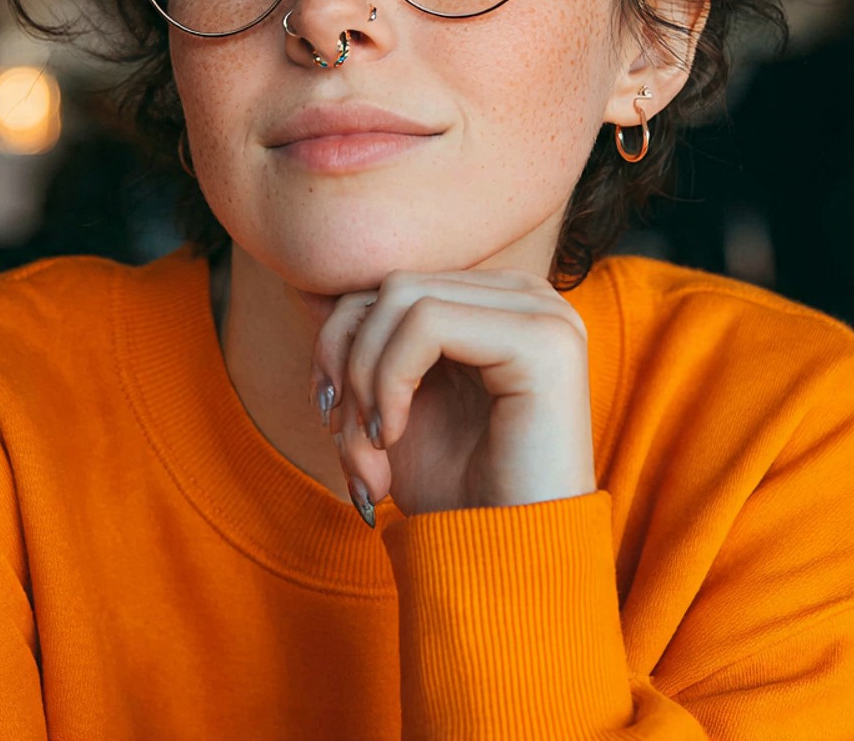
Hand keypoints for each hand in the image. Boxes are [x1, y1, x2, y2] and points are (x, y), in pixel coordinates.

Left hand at [307, 268, 596, 525]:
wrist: (508, 568)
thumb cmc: (456, 493)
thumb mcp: (392, 405)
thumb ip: (365, 345)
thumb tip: (309, 291)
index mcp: (499, 304)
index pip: (393, 285)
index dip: (340, 341)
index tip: (329, 415)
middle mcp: (528, 296)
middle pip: (392, 287)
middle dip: (347, 364)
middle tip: (350, 443)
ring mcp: (543, 313)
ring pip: (402, 297)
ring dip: (363, 378)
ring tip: (371, 450)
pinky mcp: (542, 340)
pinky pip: (427, 322)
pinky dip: (389, 379)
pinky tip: (393, 435)